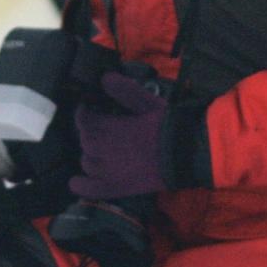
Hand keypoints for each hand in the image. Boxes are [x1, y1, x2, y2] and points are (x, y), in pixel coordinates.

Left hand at [69, 71, 168, 199]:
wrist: (188, 154)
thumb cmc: (169, 127)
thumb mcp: (148, 103)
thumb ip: (124, 90)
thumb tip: (104, 78)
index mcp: (110, 128)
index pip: (84, 118)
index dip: (85, 112)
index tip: (92, 109)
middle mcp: (103, 151)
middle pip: (85, 140)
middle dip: (91, 133)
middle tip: (104, 129)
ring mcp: (108, 172)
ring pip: (86, 162)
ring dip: (91, 154)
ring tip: (102, 151)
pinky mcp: (116, 189)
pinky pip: (89, 189)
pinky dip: (80, 185)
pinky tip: (78, 180)